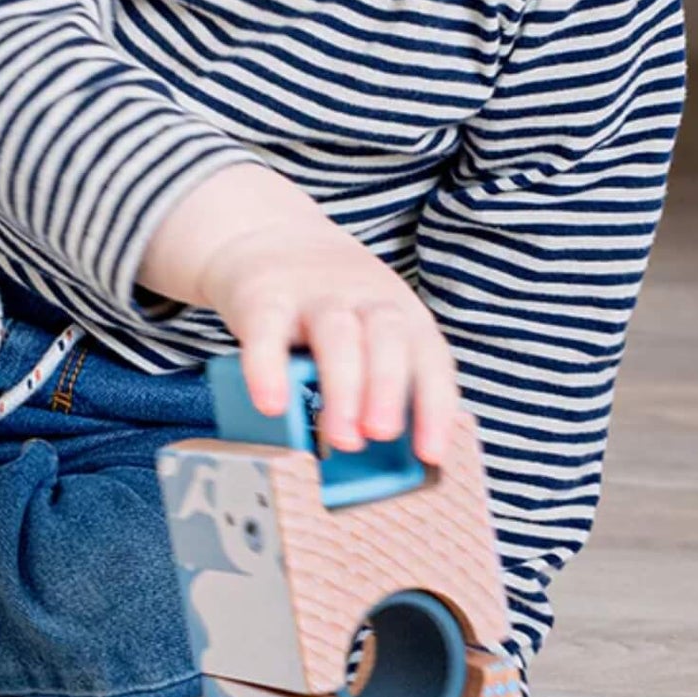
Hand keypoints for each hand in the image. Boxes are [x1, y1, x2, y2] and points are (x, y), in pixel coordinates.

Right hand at [193, 217, 460, 467]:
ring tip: (341, 437)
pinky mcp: (262, 297)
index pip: (429, 357)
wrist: (265, 236)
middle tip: (381, 434)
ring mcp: (312, 295)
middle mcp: (363, 298)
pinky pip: (266, 334)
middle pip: (388, 336)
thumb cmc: (327, 302)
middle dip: (389, 388)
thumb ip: (380, 378)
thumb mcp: (367, 326)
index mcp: (399, 310)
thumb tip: (389, 461)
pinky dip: (269, 371)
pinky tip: (272, 406)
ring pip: (337, 334)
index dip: (435, 406)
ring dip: (344, 387)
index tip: (431, 453)